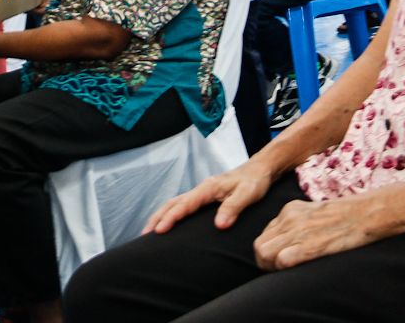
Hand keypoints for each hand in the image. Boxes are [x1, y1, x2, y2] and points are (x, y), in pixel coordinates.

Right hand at [142, 161, 274, 234]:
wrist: (260, 169)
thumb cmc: (254, 181)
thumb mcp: (248, 194)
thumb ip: (233, 207)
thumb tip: (219, 225)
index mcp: (208, 188)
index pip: (185, 204)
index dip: (171, 217)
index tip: (159, 230)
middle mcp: (202, 189)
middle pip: (173, 202)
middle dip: (157, 217)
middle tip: (145, 235)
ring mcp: (202, 193)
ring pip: (175, 203)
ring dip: (161, 216)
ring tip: (150, 232)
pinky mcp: (205, 197)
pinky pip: (183, 205)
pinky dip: (171, 213)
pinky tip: (169, 223)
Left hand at [252, 195, 381, 270]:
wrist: (364, 213)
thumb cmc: (344, 216)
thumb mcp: (313, 211)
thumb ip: (297, 222)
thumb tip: (287, 240)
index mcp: (289, 211)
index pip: (264, 234)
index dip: (269, 250)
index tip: (278, 259)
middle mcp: (289, 219)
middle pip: (259, 245)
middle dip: (264, 262)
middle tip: (277, 270)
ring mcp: (298, 231)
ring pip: (264, 252)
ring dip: (270, 267)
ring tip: (283, 272)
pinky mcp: (309, 245)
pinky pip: (282, 259)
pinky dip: (283, 268)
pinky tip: (294, 269)